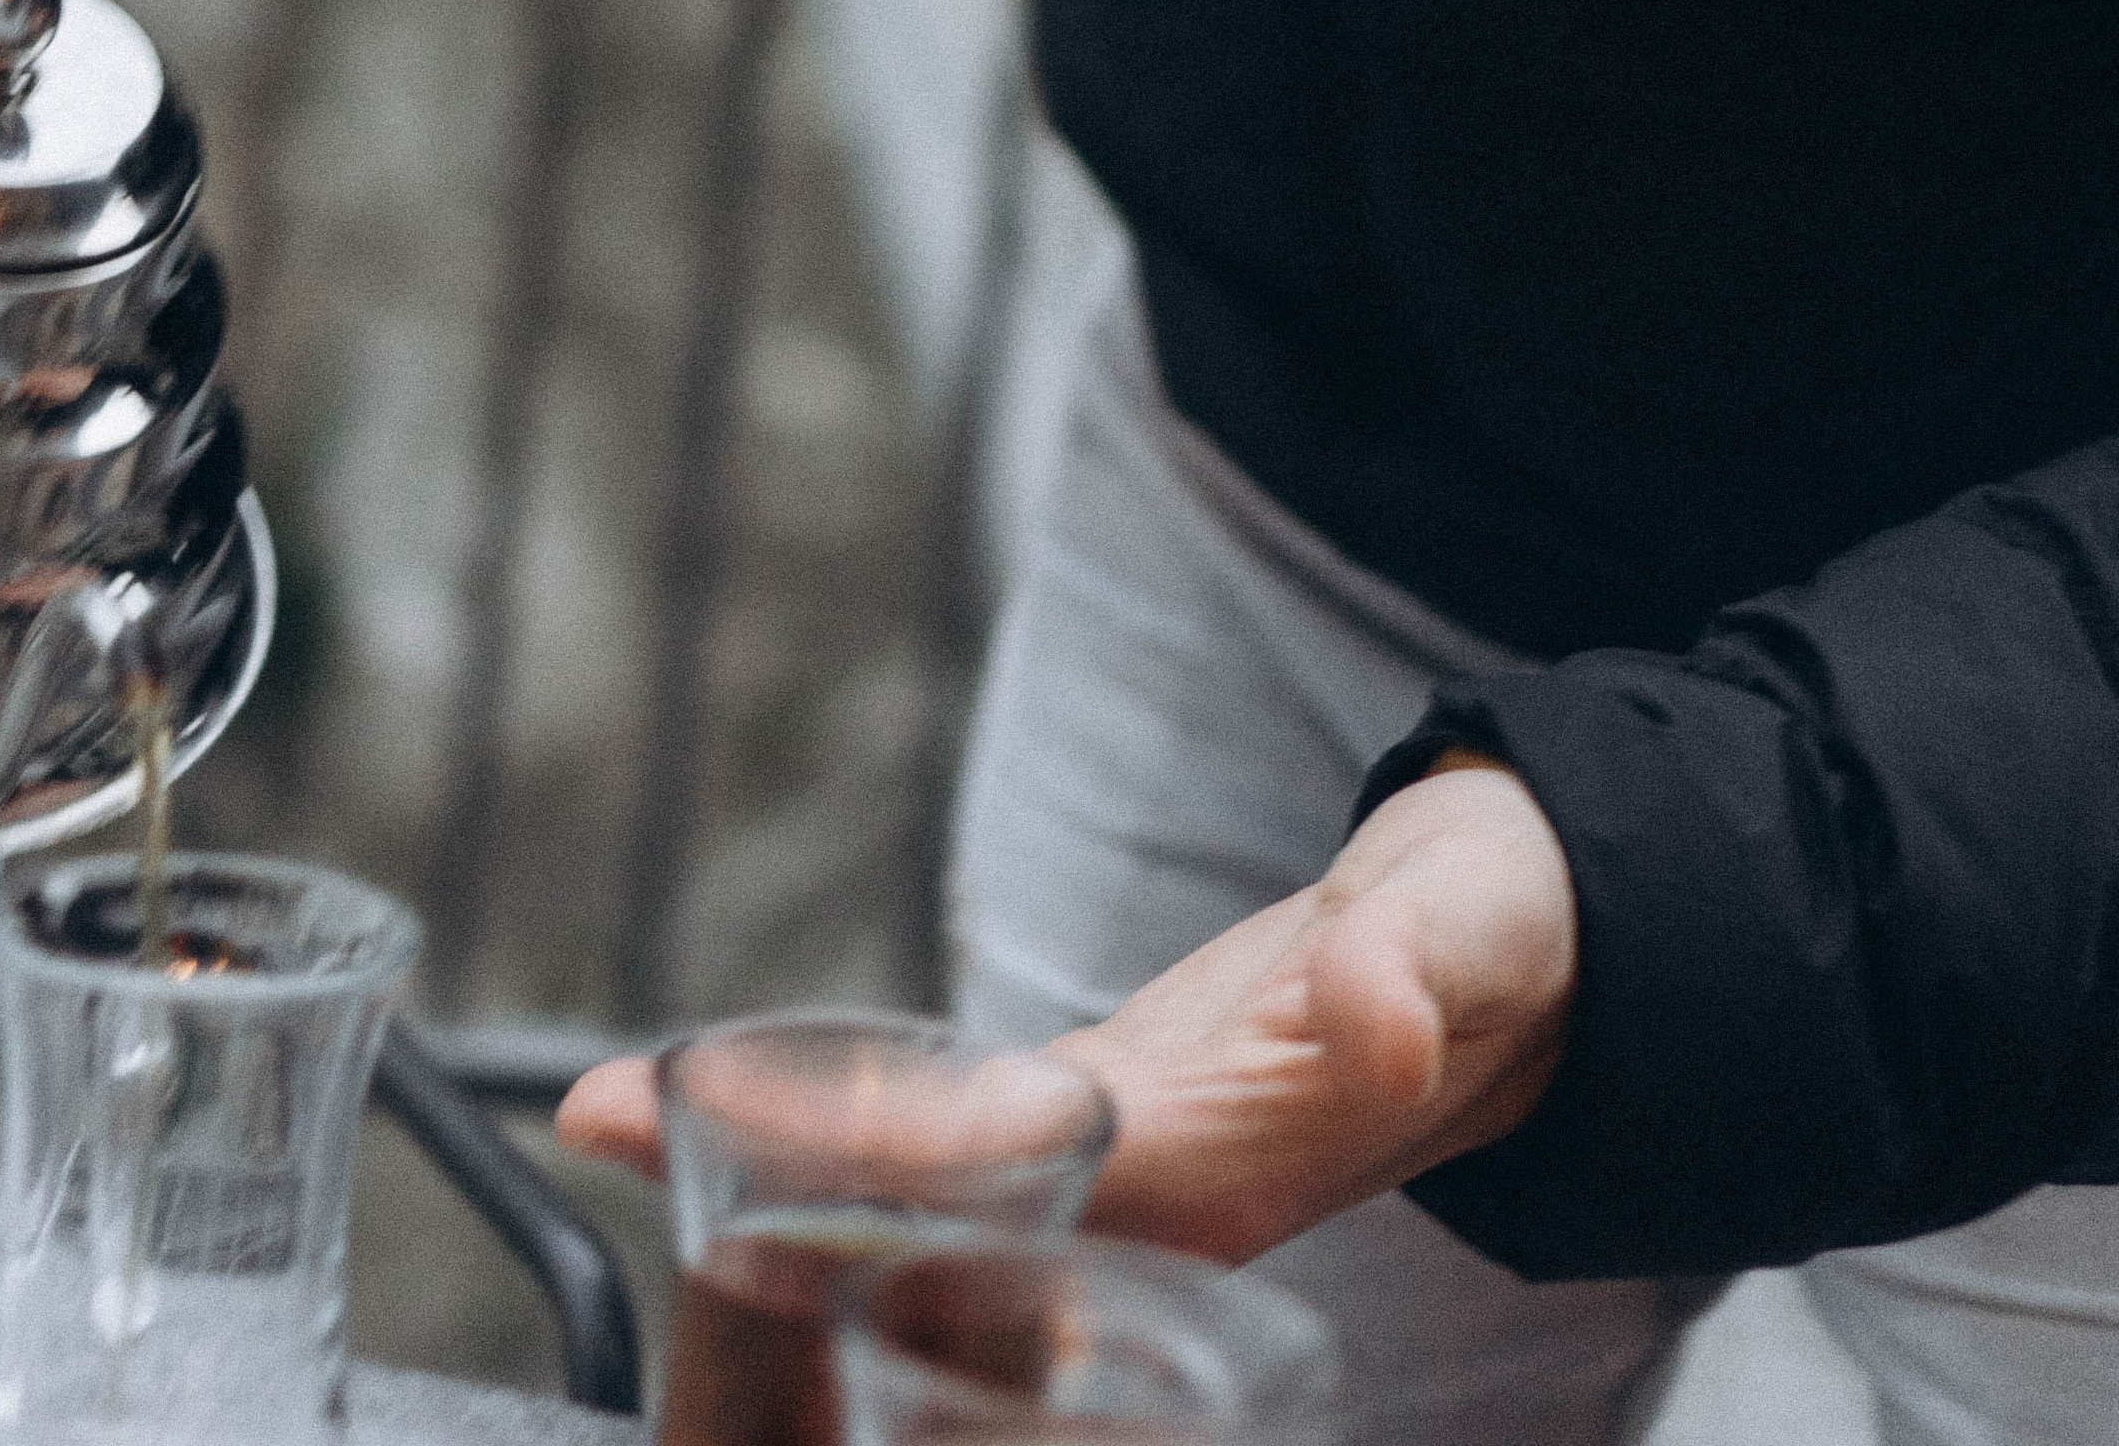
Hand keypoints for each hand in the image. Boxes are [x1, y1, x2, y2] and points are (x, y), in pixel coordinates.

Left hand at [552, 763, 1573, 1254]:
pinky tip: (723, 1103)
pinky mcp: (1108, 1115)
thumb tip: (1369, 1004)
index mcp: (1231, 1158)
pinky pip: (946, 1136)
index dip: (876, 1153)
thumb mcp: (1482, 924)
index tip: (738, 1119)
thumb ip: (1424, 970)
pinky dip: (828, 1121)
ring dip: (762, 1160)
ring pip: (923, 1187)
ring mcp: (1129, 1166)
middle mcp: (1162, 1193)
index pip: (1020, 1165)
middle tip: (596, 1111)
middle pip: (937, 1210)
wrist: (1537, 963)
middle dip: (763, 1183)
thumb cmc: (1504, 936)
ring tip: (604, 1106)